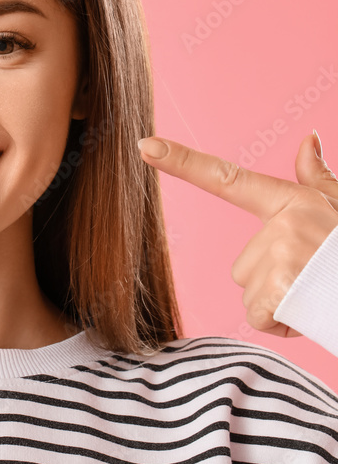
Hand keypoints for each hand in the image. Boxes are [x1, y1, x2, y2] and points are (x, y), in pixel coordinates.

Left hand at [137, 131, 337, 337]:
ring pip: (251, 293)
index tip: (145, 145)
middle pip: (243, 266)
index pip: (227, 178)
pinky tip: (312, 314)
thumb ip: (318, 180)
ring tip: (318, 295)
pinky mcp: (279, 289)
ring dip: (281, 304)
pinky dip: (283, 324)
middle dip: (275, 282)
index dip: (182, 162)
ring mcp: (280, 255)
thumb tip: (307, 138)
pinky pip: (259, 316)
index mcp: (292, 202)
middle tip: (316, 280)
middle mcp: (282, 224)